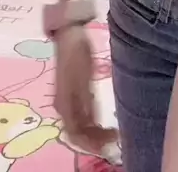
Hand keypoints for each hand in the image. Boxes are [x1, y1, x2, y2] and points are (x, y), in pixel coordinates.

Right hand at [54, 25, 116, 154]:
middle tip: (114, 138)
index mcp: (63, 103)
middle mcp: (62, 106)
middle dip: (94, 140)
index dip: (92, 142)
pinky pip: (80, 115)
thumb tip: (92, 123)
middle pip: (77, 132)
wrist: (69, 34)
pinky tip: (103, 119)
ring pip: (79, 125)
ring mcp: (65, 100)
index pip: (75, 134)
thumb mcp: (84, 77)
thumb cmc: (77, 54)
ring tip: (112, 132)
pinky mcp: (71, 93)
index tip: (111, 141)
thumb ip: (86, 101)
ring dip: (94, 132)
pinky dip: (92, 122)